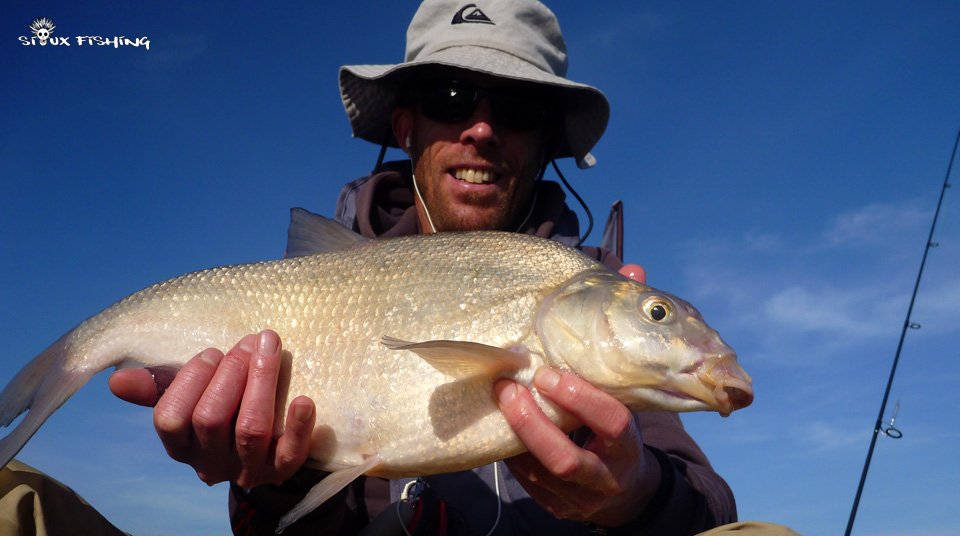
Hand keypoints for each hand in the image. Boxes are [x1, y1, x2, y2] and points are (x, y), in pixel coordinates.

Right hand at [108, 330, 315, 487]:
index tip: (212, 352)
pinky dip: (299, 427)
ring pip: (250, 429)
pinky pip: (291, 455)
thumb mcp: (190, 398)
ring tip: (270, 347)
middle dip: (231, 371)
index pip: (170, 418)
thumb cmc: (223, 408)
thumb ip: (158, 388)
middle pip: (211, 418)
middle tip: (250, 341)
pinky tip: (304, 399)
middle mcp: (210, 462)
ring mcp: (247, 469)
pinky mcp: (282, 470)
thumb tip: (117, 380)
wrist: (267, 448)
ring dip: (261, 382)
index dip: (189, 381)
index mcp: (181, 445)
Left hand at [491, 263, 655, 526]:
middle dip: (533, 424)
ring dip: (515, 435)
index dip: (580, 398)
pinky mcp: (558, 509)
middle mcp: (606, 476)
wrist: (628, 489)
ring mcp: (579, 498)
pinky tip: (502, 426)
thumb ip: (627, 330)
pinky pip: (528, 485)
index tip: (547, 372)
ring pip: (540, 474)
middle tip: (506, 386)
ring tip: (498, 397)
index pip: (612, 422)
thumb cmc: (620, 422)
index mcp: (628, 442)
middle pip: (567, 459)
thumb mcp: (630, 384)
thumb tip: (633, 270)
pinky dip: (513, 454)